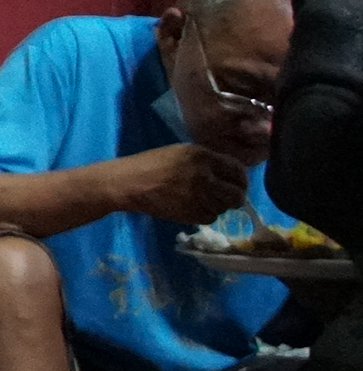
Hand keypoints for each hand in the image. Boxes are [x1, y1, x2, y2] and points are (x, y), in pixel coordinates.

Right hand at [117, 143, 251, 225]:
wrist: (128, 183)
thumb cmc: (151, 164)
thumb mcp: (181, 153)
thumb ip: (206, 161)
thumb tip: (228, 175)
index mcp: (203, 157)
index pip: (237, 170)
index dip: (241, 179)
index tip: (237, 183)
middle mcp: (204, 176)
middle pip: (236, 194)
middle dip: (236, 197)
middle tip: (229, 197)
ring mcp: (198, 197)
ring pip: (223, 208)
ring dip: (218, 205)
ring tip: (203, 200)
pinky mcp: (190, 214)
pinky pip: (210, 217)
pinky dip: (206, 214)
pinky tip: (193, 206)